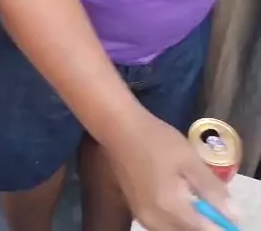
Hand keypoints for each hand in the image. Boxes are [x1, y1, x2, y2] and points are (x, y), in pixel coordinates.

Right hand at [106, 106, 233, 230]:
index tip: (221, 207)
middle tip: (209, 202)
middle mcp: (155, 221)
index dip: (218, 223)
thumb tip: (231, 214)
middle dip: (203, 224)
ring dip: (189, 222)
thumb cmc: (156, 139)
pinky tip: (177, 197)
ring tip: (193, 197)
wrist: (119, 129)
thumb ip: (211, 189)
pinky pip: (162, 226)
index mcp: (170, 209)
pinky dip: (176, 219)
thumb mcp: (189, 159)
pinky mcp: (137, 211)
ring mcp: (143, 218)